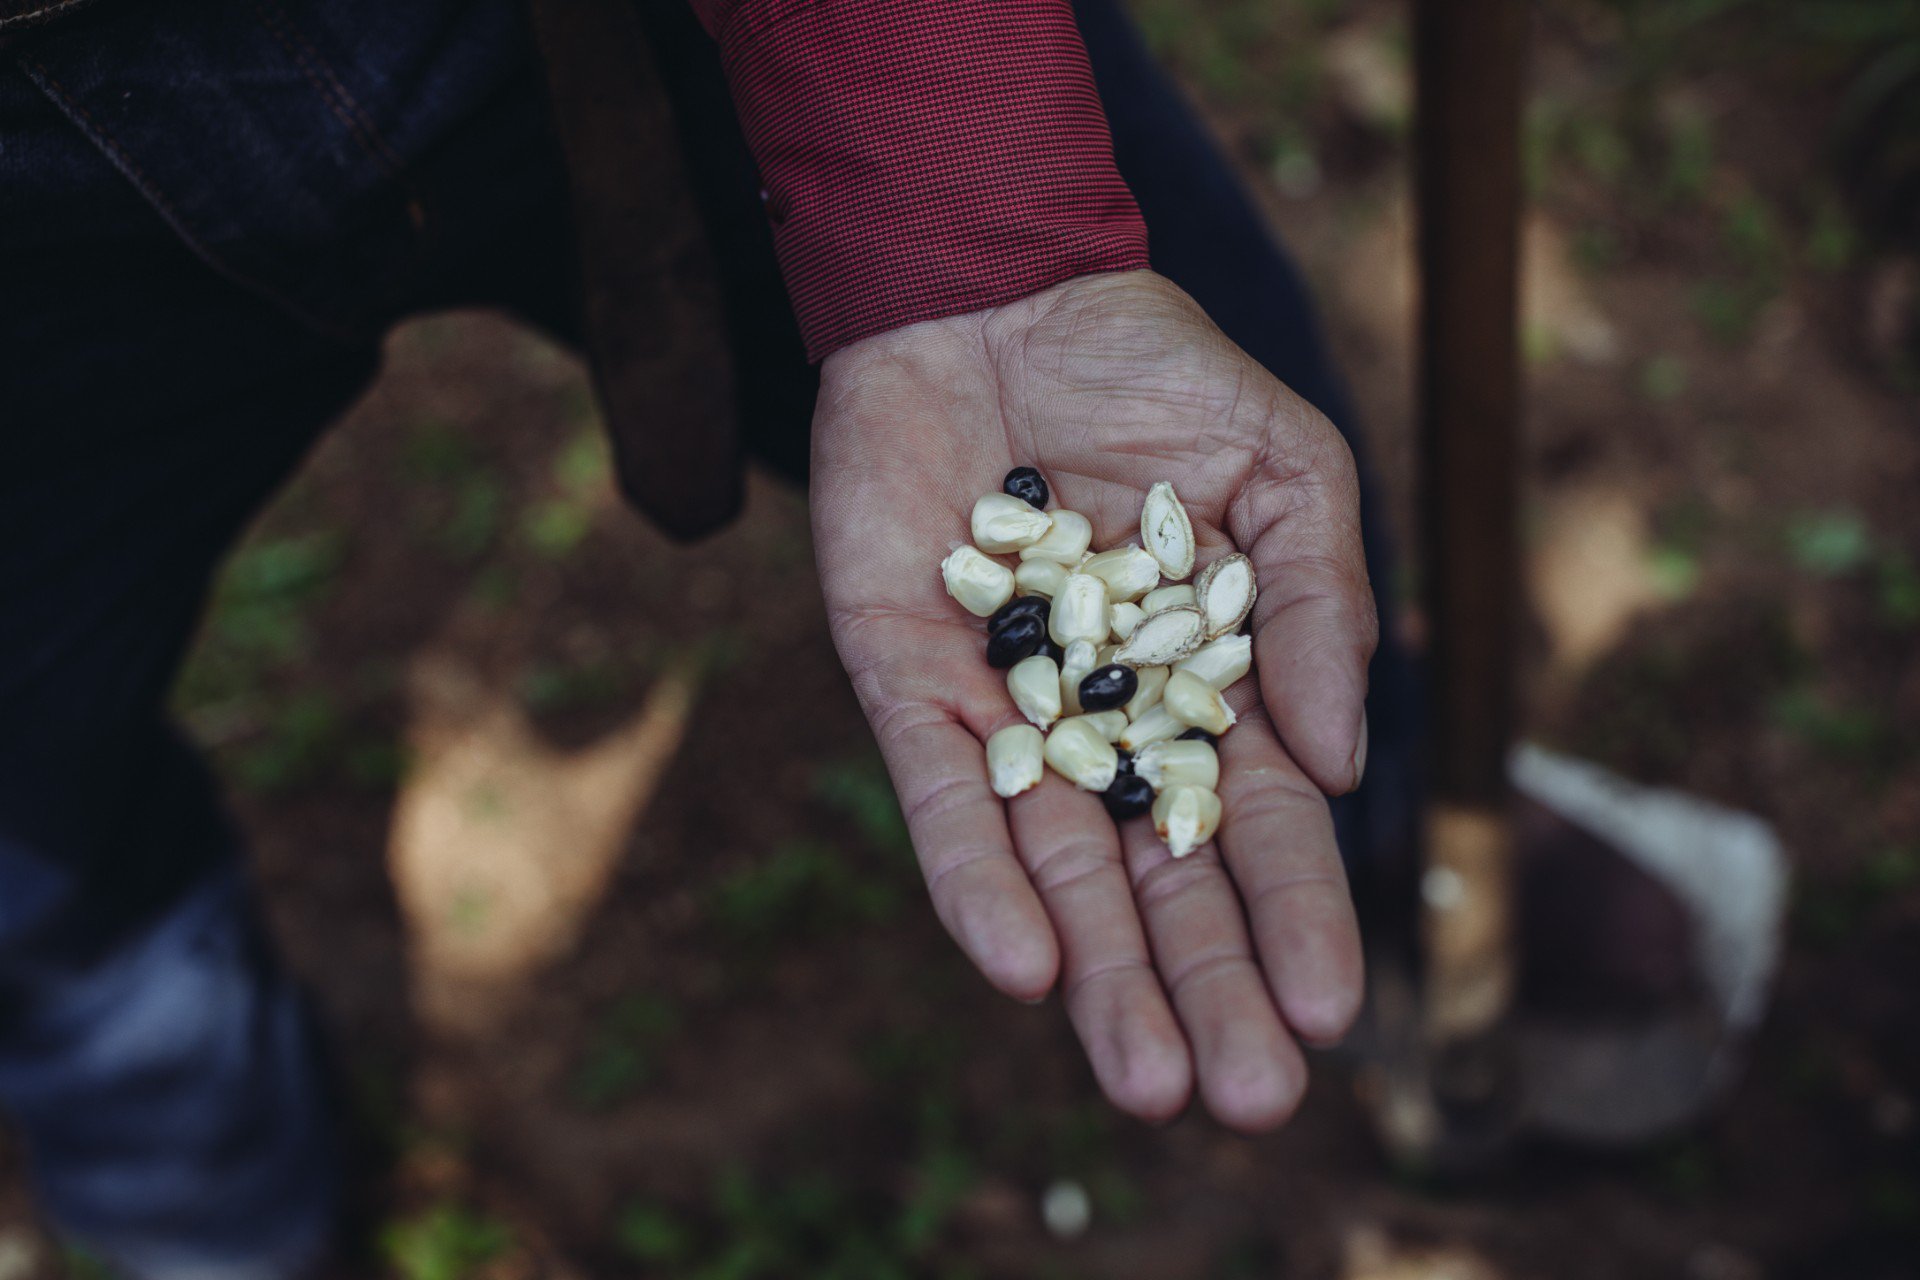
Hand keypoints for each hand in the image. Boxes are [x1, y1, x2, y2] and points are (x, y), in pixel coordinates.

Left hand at [810, 270, 1375, 1131]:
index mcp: (1203, 683)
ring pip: (1052, 865)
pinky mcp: (906, 678)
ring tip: (1145, 1080)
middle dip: (1202, 988)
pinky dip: (975, 874)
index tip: (1333, 1013)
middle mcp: (1103, 718)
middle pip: (1155, 878)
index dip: (1295, 915)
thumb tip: (1344, 758)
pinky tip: (1019, 965)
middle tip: (1242, 1101)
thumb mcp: (1287, 467)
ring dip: (1096, 976)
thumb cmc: (1154, 368)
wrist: (995, 285)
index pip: (1258, 823)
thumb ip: (1321, 603)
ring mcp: (1004, 706)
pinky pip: (942, 791)